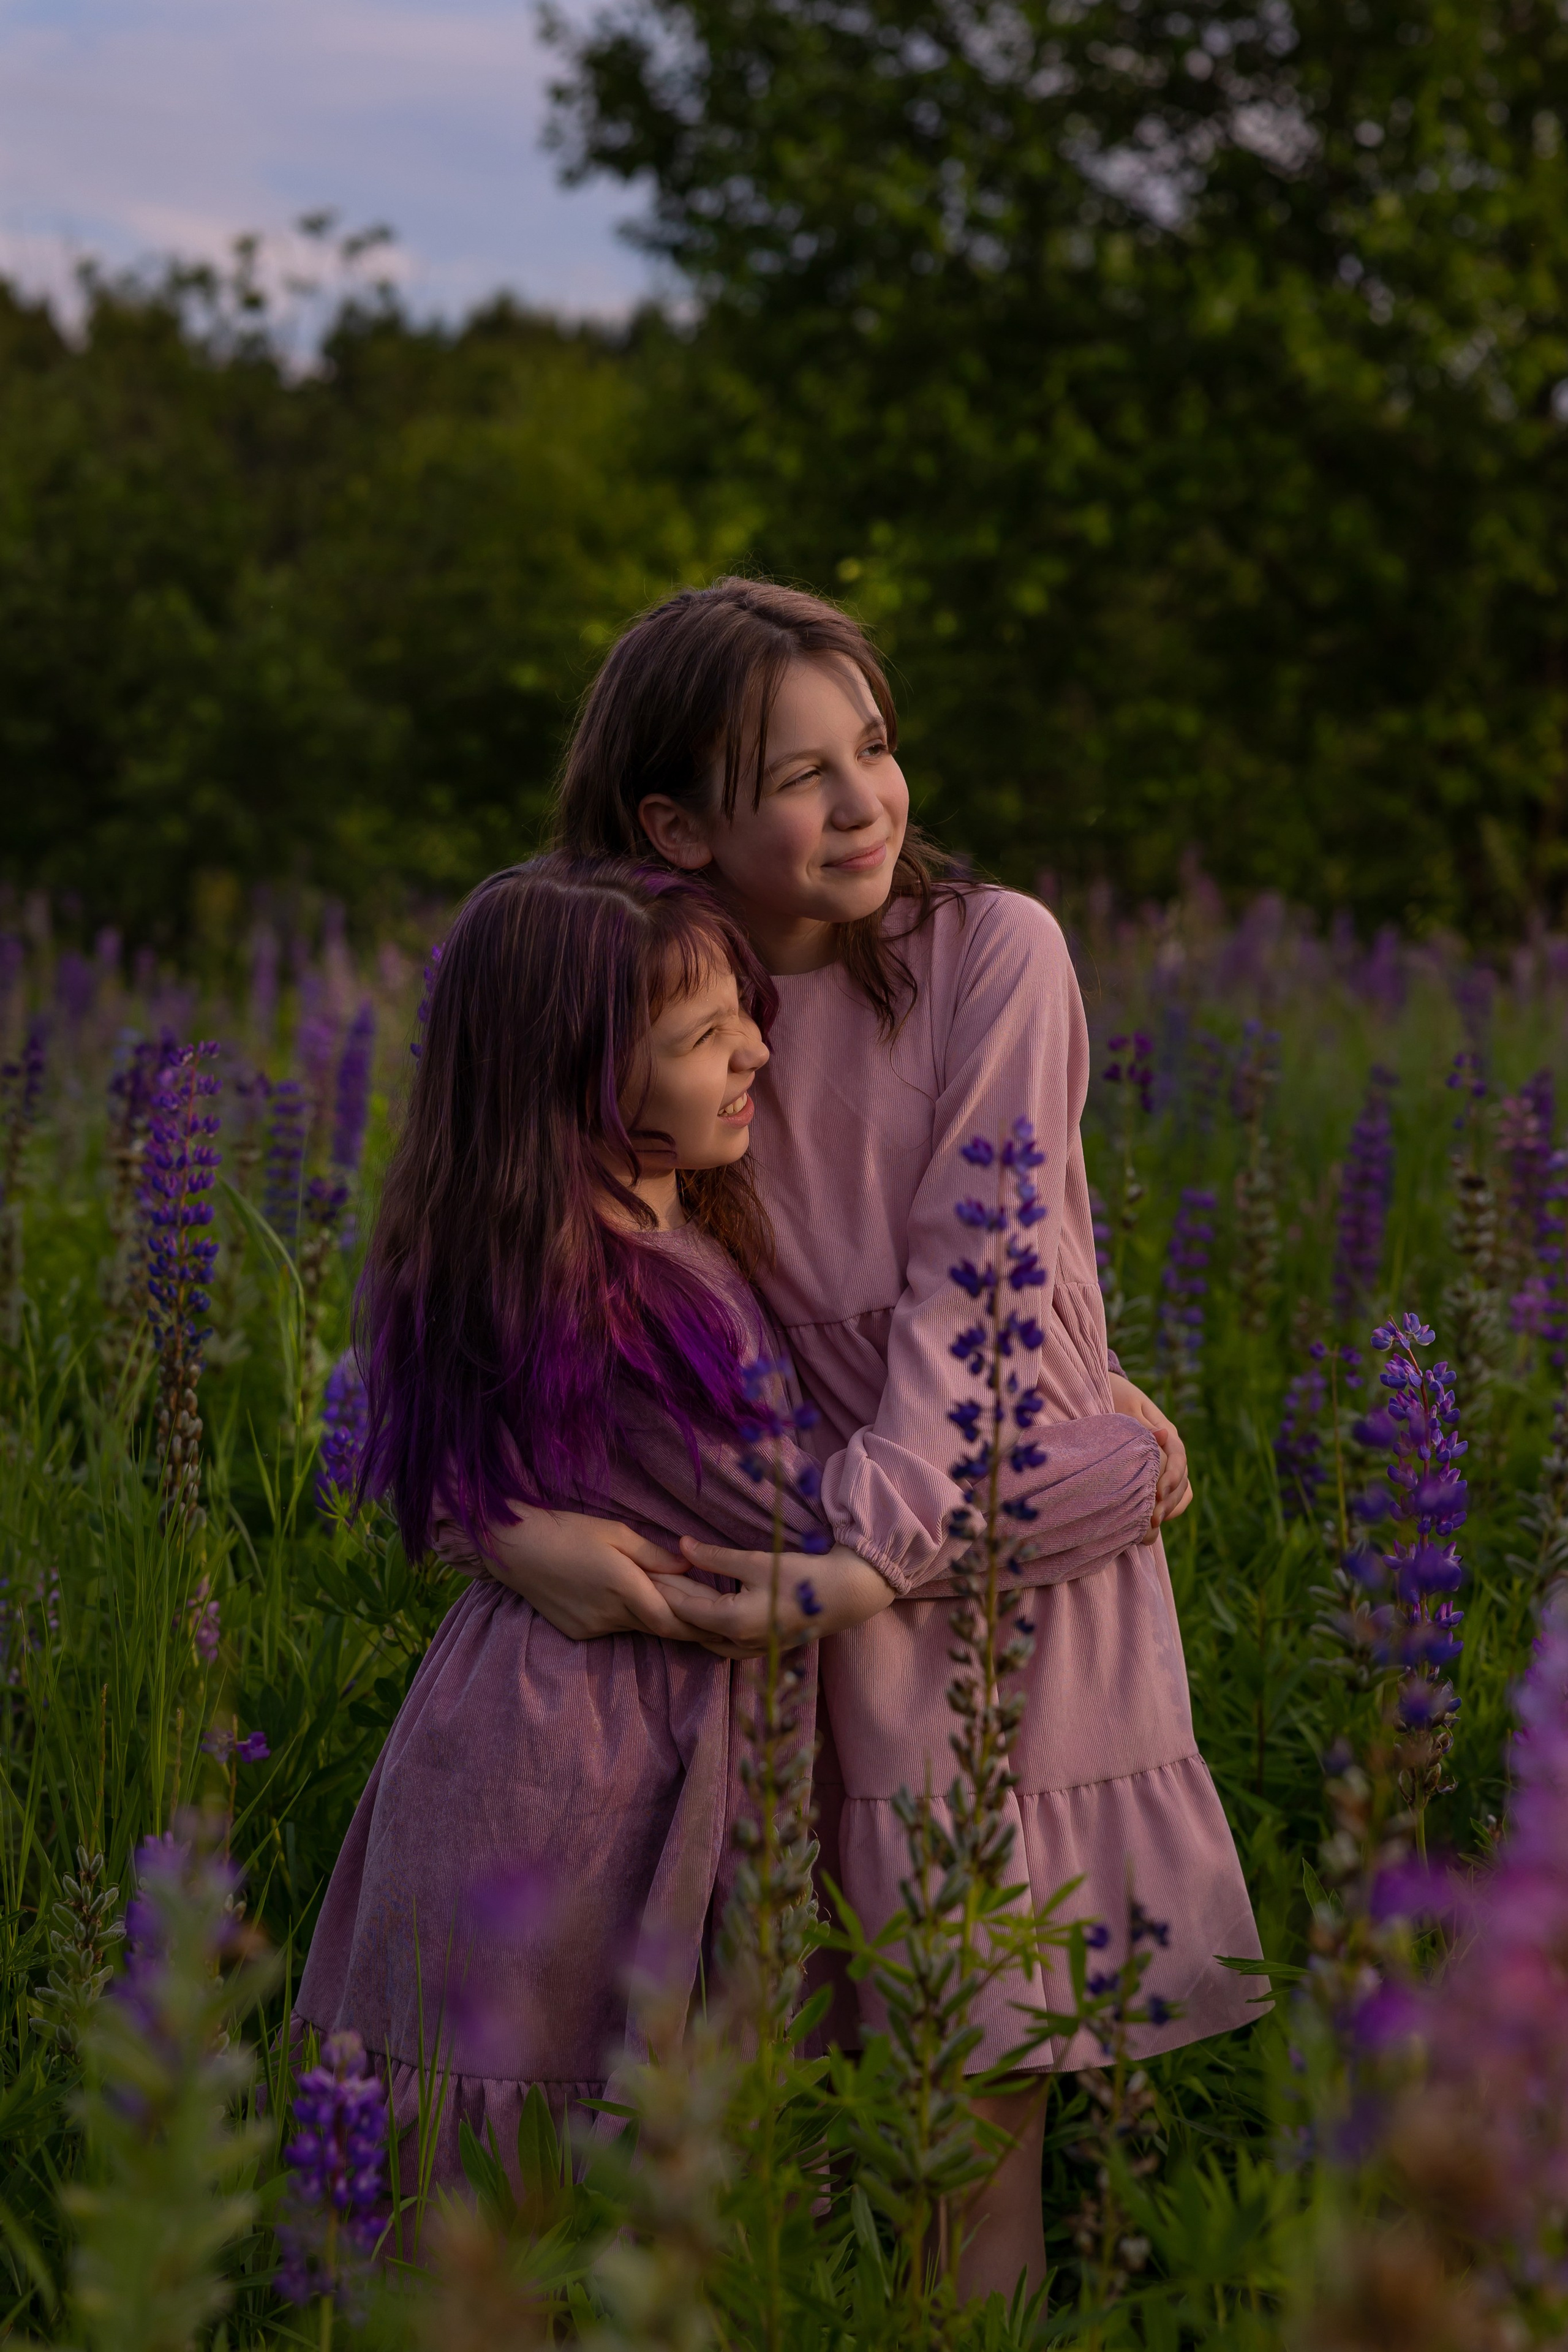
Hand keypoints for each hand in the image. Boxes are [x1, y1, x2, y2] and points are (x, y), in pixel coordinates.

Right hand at [441, 1505, 733, 1644]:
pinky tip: (633, 1603)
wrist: (514, 1548)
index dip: (698, 1624)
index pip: (672, 1621)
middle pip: (659, 1628)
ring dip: (657, 1619)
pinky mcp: (578, 1632)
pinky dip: (630, 1619)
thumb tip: (690, 1567)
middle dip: (685, 1623)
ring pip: (637, 1628)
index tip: (720, 1621)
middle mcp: (610, 1614)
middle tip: (711, 1618)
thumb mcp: (616, 1532)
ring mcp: (592, 1627)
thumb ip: (655, 1555)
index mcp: (623, 1586)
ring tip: (680, 1606)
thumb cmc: (568, 1530)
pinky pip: (614, 1629)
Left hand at [653, 1540, 895, 1656]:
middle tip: (645, 1580)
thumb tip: (680, 1545)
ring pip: (704, 1638)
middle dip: (668, 1601)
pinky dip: (706, 1629)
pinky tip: (700, 1616)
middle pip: (690, 1623)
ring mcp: (749, 1651)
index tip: (641, 1572)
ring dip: (686, 1617)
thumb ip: (714, 1557)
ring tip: (667, 1596)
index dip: (661, 1588)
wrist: (846, 1595)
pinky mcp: (761, 1650)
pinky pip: (721, 1644)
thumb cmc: (801, 1575)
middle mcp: (737, 1644)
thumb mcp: (755, 1561)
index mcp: (732, 1622)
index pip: (682, 1606)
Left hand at [1108, 1373, 1193, 1530]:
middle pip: (1182, 1479)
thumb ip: (1142, 1424)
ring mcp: (1166, 1464)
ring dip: (1170, 1508)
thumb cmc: (1114, 1397)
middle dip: (1169, 1500)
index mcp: (1166, 1432)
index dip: (1172, 1476)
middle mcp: (1170, 1450)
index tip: (1157, 1493)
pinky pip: (1171, 1495)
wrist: (1109, 1396)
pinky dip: (1166, 1509)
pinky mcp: (1155, 1475)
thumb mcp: (1125, 1406)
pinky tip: (1151, 1524)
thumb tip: (1163, 1436)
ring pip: (1181, 1491)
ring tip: (1152, 1526)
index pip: (1178, 1457)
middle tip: (1152, 1520)